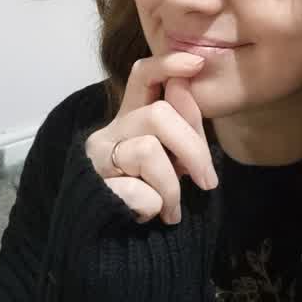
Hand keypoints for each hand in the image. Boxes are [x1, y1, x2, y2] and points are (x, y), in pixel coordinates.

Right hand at [84, 52, 218, 224]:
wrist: (115, 238)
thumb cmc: (151, 190)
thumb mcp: (173, 153)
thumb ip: (182, 123)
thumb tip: (187, 86)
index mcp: (133, 115)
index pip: (143, 75)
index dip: (169, 63)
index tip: (198, 63)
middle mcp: (112, 128)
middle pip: (158, 114)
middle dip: (192, 148)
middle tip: (208, 182)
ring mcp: (99, 156)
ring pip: (149, 152)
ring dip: (173, 187)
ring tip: (173, 209)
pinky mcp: (93, 186)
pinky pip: (138, 192)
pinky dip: (154, 208)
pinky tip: (149, 215)